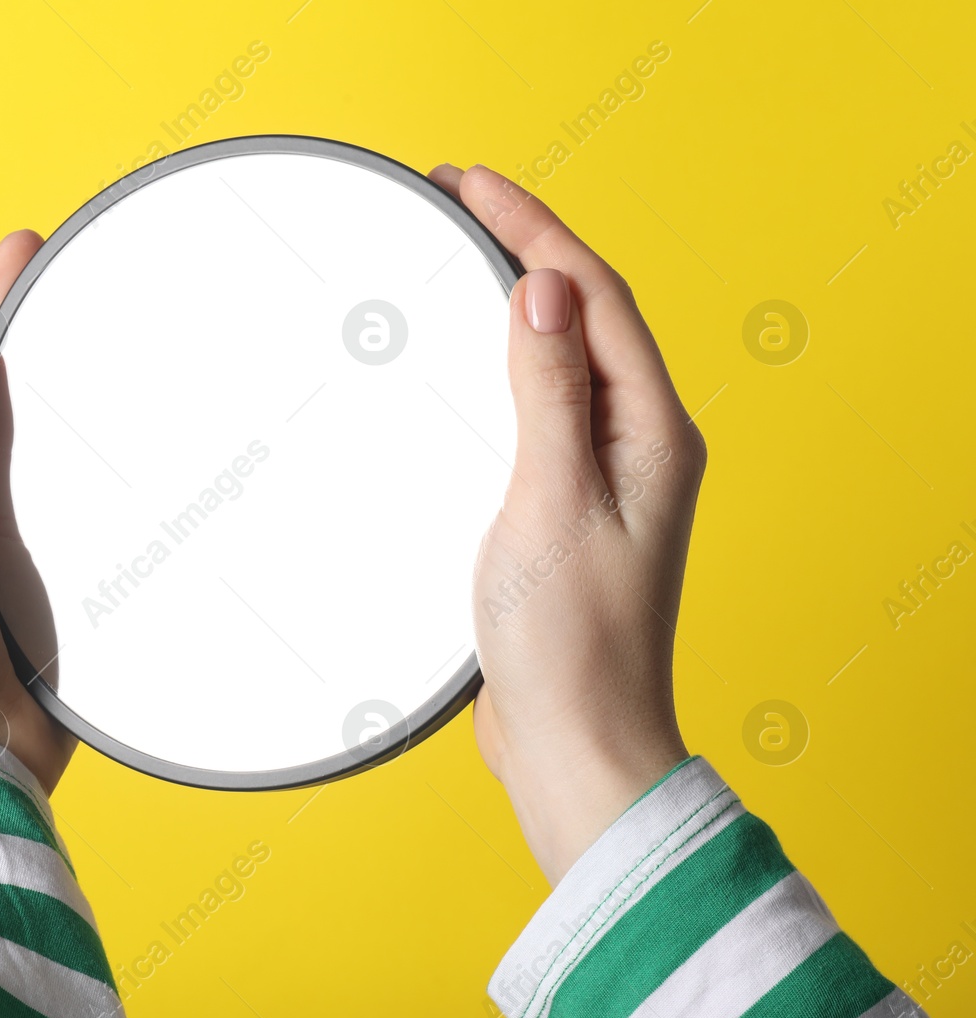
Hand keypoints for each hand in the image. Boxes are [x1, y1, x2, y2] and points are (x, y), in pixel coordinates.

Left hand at [0, 230, 76, 792]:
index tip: (19, 248)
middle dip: (26, 330)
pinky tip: (135, 445)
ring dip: (69, 392)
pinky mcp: (61, 581)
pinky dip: (106, 468)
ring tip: (102, 330)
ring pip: (47, 448)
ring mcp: (13, 542)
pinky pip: (86, 507)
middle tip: (64, 269)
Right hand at [430, 164, 705, 884]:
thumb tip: (543, 292)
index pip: (595, 298)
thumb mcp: (551, 506)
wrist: (572, 745)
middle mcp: (637, 444)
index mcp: (651, 434)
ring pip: (557, 357)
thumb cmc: (572, 647)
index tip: (472, 183)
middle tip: (455, 200)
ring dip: (510, 299)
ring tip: (456, 253)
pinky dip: (495, 365)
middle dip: (523, 245)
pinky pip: (534, 407)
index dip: (535, 227)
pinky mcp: (562, 505)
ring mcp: (601, 475)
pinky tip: (463, 360)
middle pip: (582, 315)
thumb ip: (548, 397)